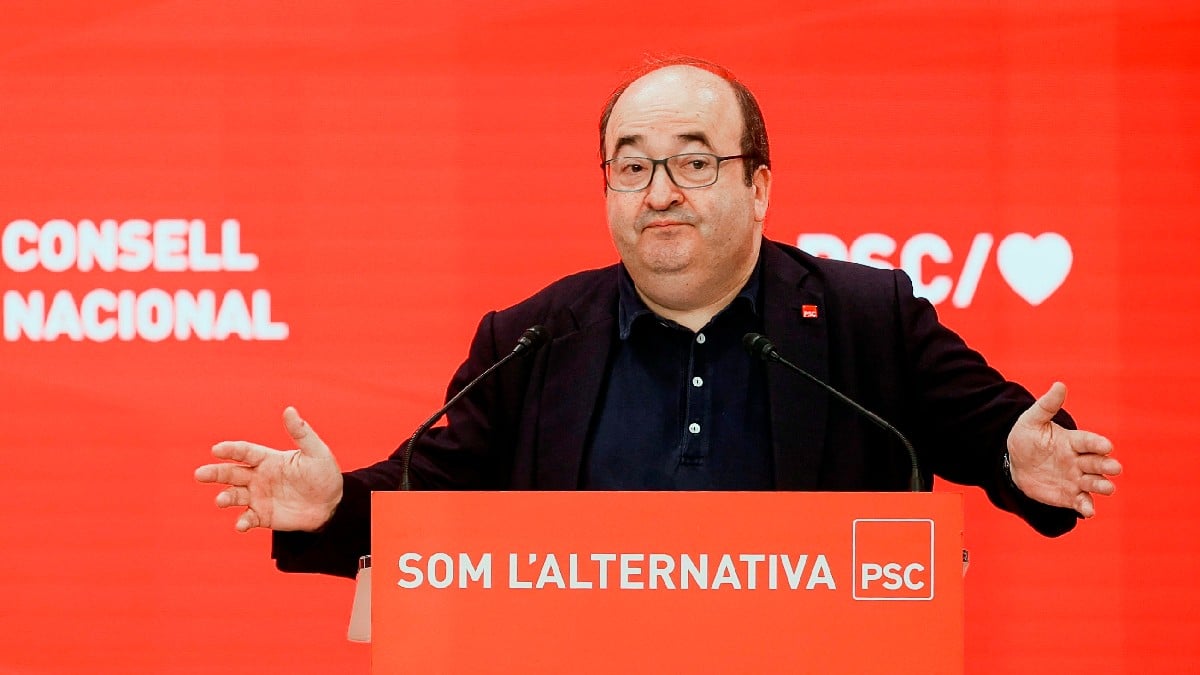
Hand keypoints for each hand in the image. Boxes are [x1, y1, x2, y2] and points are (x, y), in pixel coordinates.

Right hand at [194, 407, 342, 531]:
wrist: (332, 504)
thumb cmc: (324, 474)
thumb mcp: (316, 452)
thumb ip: (301, 433)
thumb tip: (289, 409)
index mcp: (268, 459)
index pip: (245, 452)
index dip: (230, 450)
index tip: (217, 450)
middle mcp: (258, 477)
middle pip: (231, 473)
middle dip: (215, 473)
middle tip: (200, 474)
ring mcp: (259, 497)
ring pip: (235, 495)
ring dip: (226, 497)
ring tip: (221, 501)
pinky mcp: (263, 516)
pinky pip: (248, 518)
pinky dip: (242, 522)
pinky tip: (241, 525)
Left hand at [1007, 382, 1120, 517]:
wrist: (1013, 464)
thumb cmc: (1026, 438)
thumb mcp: (1032, 421)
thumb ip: (1047, 406)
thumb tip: (1060, 385)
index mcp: (1073, 441)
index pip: (1088, 441)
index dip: (1097, 444)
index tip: (1107, 446)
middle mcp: (1079, 460)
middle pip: (1097, 463)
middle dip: (1106, 466)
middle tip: (1115, 468)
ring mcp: (1076, 479)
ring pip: (1094, 483)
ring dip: (1102, 486)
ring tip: (1108, 488)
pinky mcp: (1069, 496)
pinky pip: (1081, 502)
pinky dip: (1087, 507)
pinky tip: (1089, 511)